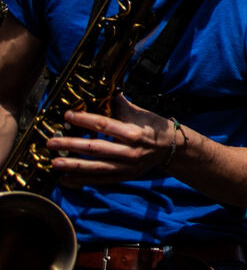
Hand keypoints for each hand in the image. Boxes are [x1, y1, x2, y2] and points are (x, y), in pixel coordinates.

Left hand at [47, 96, 177, 184]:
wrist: (170, 148)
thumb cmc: (152, 127)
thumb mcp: (140, 113)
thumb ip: (119, 104)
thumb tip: (102, 88)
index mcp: (134, 133)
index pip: (105, 125)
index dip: (85, 119)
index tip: (68, 115)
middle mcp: (130, 151)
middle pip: (96, 148)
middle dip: (71, 145)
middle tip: (52, 142)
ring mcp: (127, 167)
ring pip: (96, 168)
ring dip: (73, 165)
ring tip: (54, 162)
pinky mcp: (124, 177)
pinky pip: (99, 180)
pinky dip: (81, 180)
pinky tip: (64, 179)